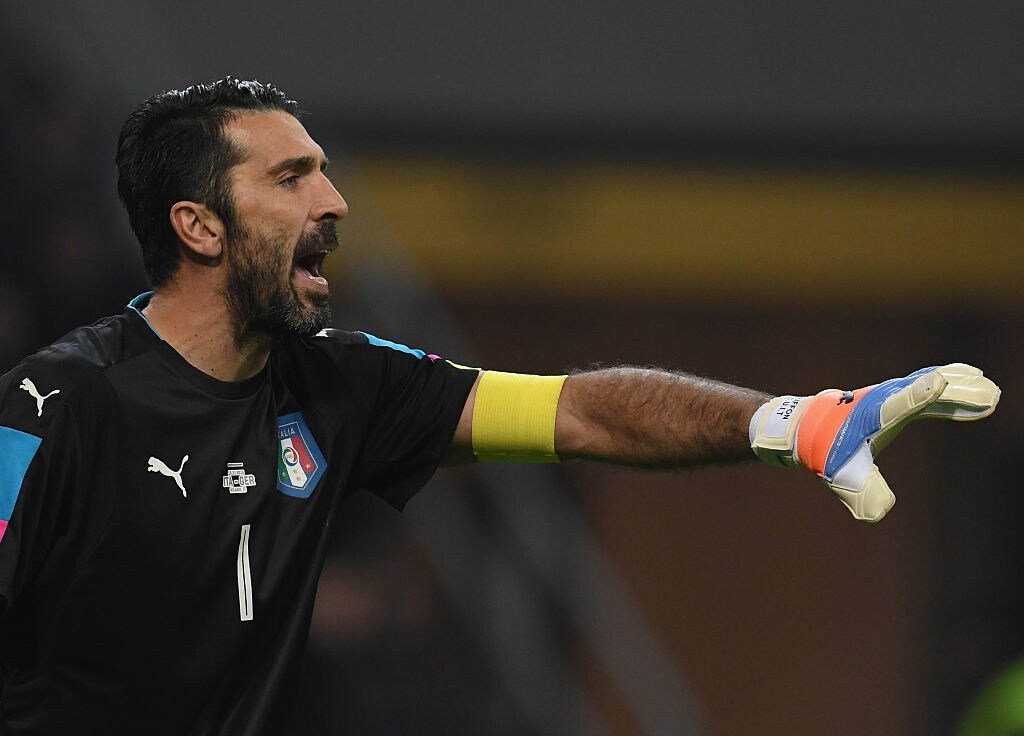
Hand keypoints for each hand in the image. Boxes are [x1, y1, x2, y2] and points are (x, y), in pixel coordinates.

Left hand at [750, 364, 999, 521]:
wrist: (805, 426)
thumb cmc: (824, 450)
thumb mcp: (840, 474)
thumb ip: (861, 491)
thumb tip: (878, 513)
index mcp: (873, 414)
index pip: (898, 403)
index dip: (918, 394)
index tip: (940, 383)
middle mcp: (884, 397)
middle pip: (925, 389)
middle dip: (957, 392)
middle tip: (989, 394)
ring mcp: (891, 393)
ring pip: (930, 383)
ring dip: (960, 386)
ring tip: (989, 391)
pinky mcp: (896, 395)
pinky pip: (928, 385)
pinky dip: (951, 383)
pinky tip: (971, 379)